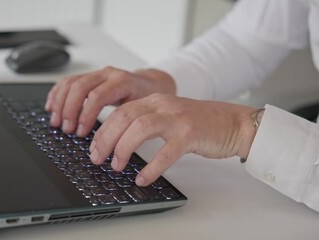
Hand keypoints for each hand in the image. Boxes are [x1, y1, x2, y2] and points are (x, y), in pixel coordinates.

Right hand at [45, 66, 175, 136]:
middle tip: (67, 130)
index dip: (86, 115)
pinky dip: (57, 94)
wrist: (153, 83)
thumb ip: (130, 124)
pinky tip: (51, 107)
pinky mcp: (90, 77)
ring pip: (71, 83)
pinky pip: (68, 81)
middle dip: (70, 111)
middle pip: (80, 88)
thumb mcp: (145, 111)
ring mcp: (97, 75)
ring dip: (60, 104)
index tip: (81, 132)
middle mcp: (108, 75)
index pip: (97, 96)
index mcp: (123, 82)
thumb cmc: (149, 99)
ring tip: (57, 122)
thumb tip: (119, 150)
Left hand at [88, 93, 256, 185]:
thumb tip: (115, 144)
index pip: (119, 111)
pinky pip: (166, 152)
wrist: (233, 122)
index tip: (93, 148)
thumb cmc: (198, 124)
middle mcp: (162, 105)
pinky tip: (143, 178)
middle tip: (97, 159)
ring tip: (116, 166)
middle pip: (124, 117)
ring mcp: (177, 119)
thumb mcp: (166, 116)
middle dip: (105, 139)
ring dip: (123, 148)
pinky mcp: (191, 134)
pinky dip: (151, 167)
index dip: (102, 131)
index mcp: (153, 101)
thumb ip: (143, 124)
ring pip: (140, 128)